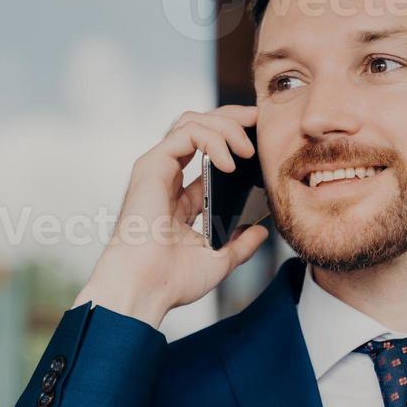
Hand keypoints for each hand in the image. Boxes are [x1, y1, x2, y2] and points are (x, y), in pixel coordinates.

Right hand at [73, 104, 268, 328]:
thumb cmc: (171, 280)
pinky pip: (186, 132)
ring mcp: (158, 170)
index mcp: (179, 199)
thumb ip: (240, 243)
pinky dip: (213, 139)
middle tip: (258, 123)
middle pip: (199, 127)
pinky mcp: (152, 165)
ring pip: (192, 122)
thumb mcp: (218, 260)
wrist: (146, 288)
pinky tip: (229, 162)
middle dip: (231, 118)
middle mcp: (167, 179)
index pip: (207, 154)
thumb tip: (261, 231)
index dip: (233, 140)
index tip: (260, 141)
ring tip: (247, 149)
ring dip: (226, 126)